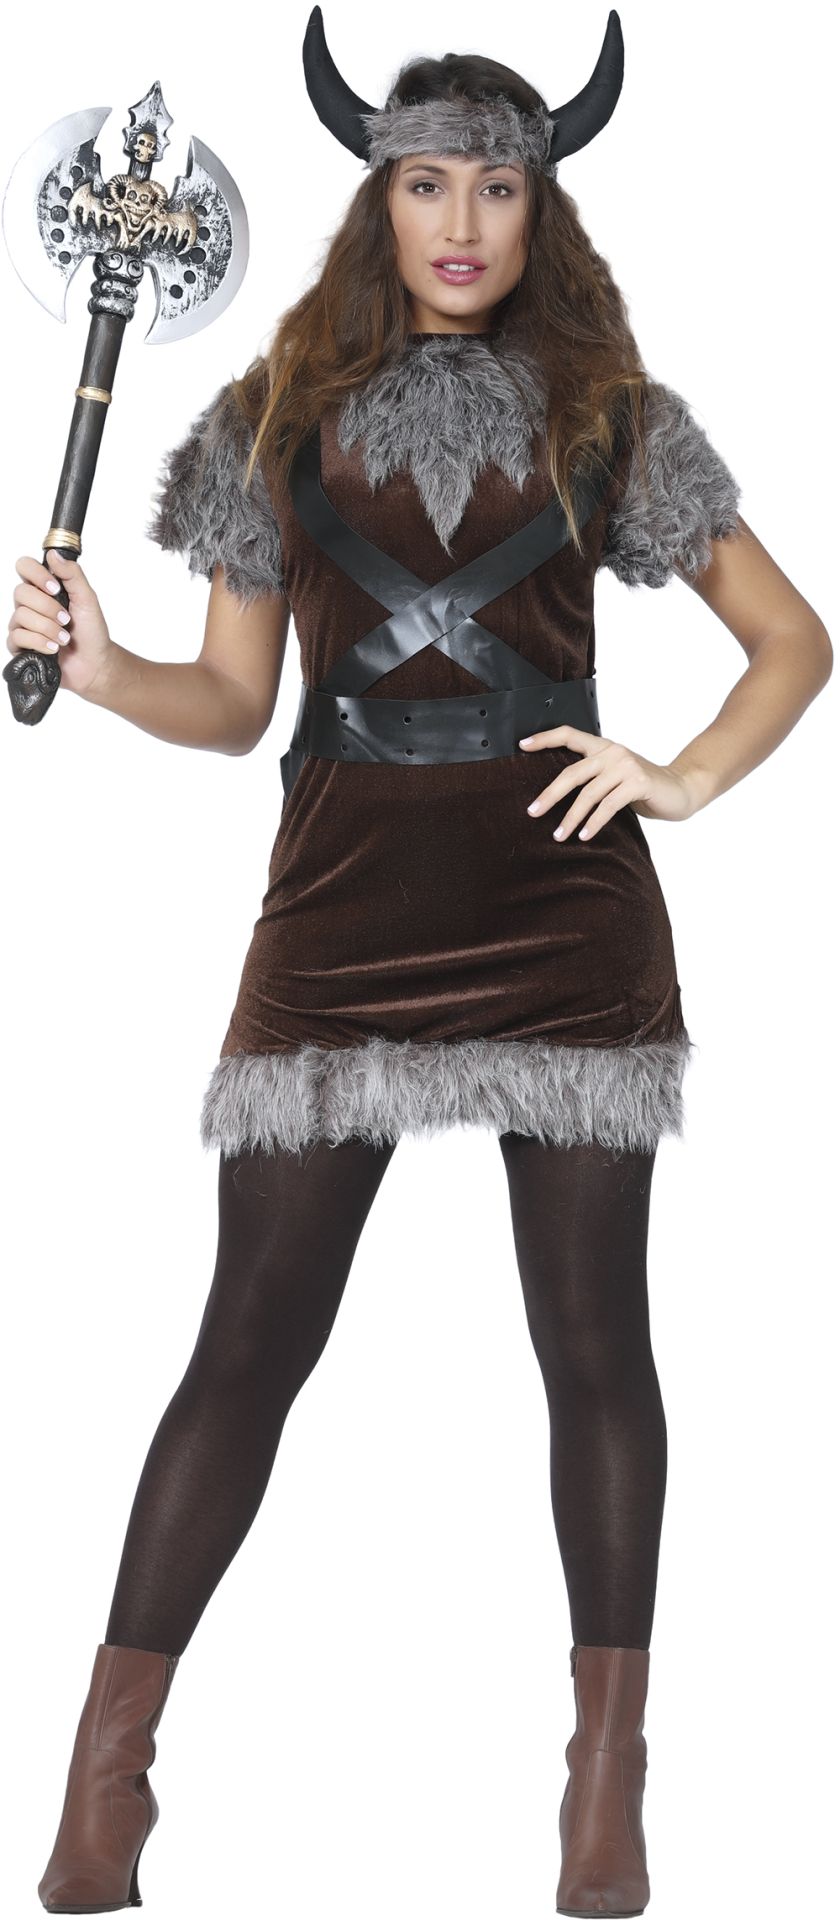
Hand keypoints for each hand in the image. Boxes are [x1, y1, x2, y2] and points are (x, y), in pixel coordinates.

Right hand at [8, 550, 113, 699]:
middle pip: (21, 592)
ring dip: (48, 628)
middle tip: (66, 619)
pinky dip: (40, 642)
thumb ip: (72, 574)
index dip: (36, 574)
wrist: (94, 664)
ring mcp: (23, 624)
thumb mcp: (87, 598)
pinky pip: (17, 637)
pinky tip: (54, 649)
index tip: (55, 588)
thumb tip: (53, 554)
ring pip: (20, 616)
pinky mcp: (20, 646)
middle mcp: (29, 603)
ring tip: (64, 639)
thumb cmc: (91, 631)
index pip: (24, 567)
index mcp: (43, 588)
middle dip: (47, 608)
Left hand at [518, 724, 698, 840]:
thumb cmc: (642, 786)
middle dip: (550, 795)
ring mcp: (625, 766)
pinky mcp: (637, 783)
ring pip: (588, 794)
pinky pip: (608, 806)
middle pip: (572, 772)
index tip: (522, 746)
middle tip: (533, 812)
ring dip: (571, 817)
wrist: (680, 788)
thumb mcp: (614, 776)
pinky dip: (594, 823)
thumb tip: (557, 794)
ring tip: (559, 835)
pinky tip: (585, 836)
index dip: (544, 738)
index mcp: (603, 746)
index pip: (569, 735)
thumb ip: (592, 777)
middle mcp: (612, 752)